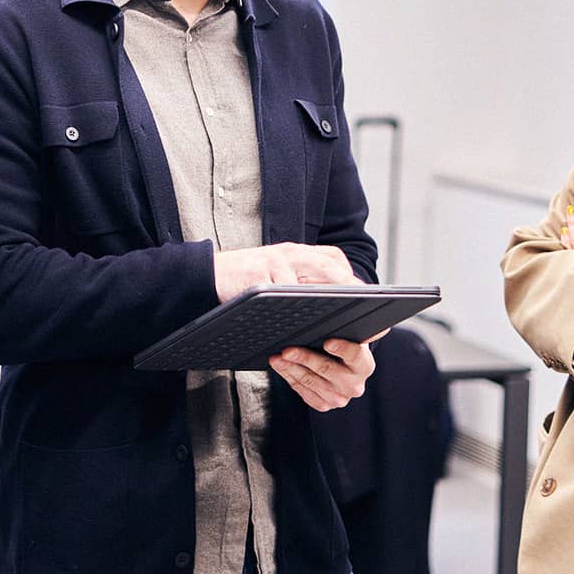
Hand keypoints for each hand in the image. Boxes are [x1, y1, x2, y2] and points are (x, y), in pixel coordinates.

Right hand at [213, 242, 354, 303]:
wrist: (206, 275)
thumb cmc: (244, 281)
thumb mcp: (275, 274)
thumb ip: (298, 282)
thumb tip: (327, 309)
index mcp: (297, 253)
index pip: (332, 258)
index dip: (351, 277)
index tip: (367, 296)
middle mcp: (289, 252)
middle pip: (328, 265)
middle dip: (348, 286)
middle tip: (364, 307)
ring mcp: (273, 261)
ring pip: (307, 278)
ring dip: (323, 297)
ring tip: (340, 315)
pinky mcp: (257, 274)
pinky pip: (278, 289)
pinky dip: (289, 303)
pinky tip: (299, 320)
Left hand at [270, 336, 377, 410]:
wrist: (343, 369)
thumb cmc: (346, 346)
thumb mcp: (354, 335)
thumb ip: (359, 327)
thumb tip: (368, 319)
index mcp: (365, 365)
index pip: (355, 355)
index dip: (341, 348)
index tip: (327, 341)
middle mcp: (354, 385)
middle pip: (327, 369)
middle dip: (305, 358)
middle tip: (288, 350)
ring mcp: (339, 398)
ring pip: (311, 382)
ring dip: (291, 368)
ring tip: (277, 358)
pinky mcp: (324, 405)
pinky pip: (303, 392)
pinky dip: (290, 378)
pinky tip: (282, 368)